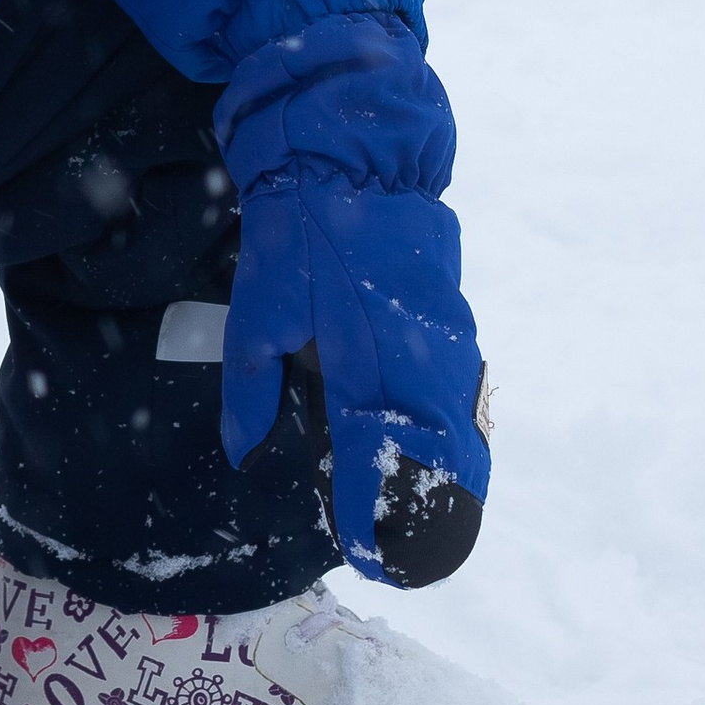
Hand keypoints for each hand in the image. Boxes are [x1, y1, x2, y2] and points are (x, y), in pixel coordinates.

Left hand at [214, 9, 490, 588]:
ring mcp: (447, 330)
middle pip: (442, 451)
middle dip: (433, 507)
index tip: (369, 557)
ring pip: (459, 420)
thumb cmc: (300, 229)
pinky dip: (453, 425)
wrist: (355, 148)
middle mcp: (420, 351)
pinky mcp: (453, 313)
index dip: (376, 514)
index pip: (380, 456)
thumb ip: (252, 385)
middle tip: (415, 557)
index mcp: (367, 354)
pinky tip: (441, 448)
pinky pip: (461, 386)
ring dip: (448, 469)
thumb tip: (243, 454)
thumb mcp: (259, 305)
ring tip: (436, 517)